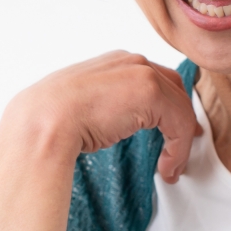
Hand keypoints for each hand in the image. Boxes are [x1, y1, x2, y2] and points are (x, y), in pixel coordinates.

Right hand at [0, 53, 199, 230]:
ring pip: (180, 108)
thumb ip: (103, 105)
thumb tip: (109, 124)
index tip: (174, 127)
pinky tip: (167, 169)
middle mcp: (131, 62)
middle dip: (182, 116)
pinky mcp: (151, 93)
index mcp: (113, 62)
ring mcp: (142, 74)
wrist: (44, 121)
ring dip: (180, 142)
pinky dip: (179, 149)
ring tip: (172, 168)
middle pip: (173, 88)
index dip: (168, 104)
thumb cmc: (50, 119)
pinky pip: (179, 124)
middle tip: (186, 142)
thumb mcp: (81, 105)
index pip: (154, 79)